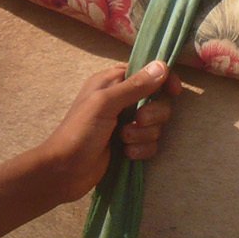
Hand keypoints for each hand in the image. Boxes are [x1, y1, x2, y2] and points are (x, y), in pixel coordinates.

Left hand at [39, 59, 183, 202]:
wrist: (65, 171)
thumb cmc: (79, 132)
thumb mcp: (105, 103)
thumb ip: (135, 85)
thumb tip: (162, 66)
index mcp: (113, 82)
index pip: (148, 73)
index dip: (163, 81)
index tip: (173, 92)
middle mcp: (122, 100)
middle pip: (158, 101)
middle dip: (152, 114)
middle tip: (137, 121)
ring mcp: (126, 124)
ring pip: (156, 125)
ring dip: (143, 135)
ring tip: (123, 141)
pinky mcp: (130, 145)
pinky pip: (151, 144)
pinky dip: (141, 149)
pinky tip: (126, 154)